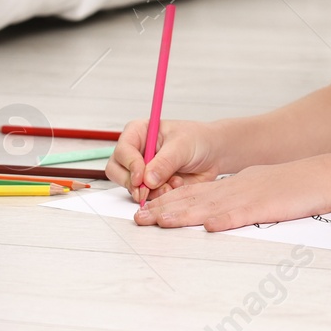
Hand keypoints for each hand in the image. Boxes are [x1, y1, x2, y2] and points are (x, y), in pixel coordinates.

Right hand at [107, 118, 224, 204]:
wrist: (213, 154)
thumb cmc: (197, 140)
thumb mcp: (182, 146)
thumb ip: (164, 162)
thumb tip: (147, 179)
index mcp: (138, 133)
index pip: (123, 150)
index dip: (130, 165)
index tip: (141, 177)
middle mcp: (135, 152)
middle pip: (116, 171)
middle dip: (131, 184)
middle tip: (146, 191)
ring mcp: (141, 171)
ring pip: (130, 187)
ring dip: (150, 192)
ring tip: (172, 185)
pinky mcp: (150, 186)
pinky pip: (146, 197)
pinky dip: (160, 196)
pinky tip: (175, 186)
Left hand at [133, 158, 330, 230]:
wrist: (324, 176)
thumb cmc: (294, 187)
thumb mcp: (259, 188)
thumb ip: (236, 199)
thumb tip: (214, 216)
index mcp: (233, 185)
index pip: (194, 193)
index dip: (168, 201)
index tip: (147, 210)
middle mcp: (235, 189)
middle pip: (194, 199)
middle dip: (165, 209)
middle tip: (139, 218)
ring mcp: (250, 197)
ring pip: (210, 206)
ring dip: (183, 214)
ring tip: (160, 221)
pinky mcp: (267, 207)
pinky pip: (243, 215)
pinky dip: (225, 220)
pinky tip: (208, 227)